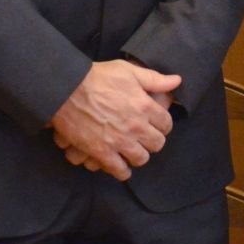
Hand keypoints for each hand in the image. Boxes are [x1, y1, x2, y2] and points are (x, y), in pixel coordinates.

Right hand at [48, 60, 181, 181]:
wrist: (66, 90)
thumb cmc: (98, 77)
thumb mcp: (130, 71)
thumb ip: (155, 79)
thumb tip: (177, 81)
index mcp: (145, 106)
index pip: (166, 124)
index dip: (164, 126)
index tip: (158, 126)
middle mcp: (136, 126)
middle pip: (157, 143)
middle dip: (154, 142)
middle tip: (147, 140)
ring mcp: (118, 141)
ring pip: (140, 158)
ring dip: (139, 156)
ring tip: (135, 152)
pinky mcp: (100, 151)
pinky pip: (118, 169)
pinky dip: (122, 171)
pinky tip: (122, 169)